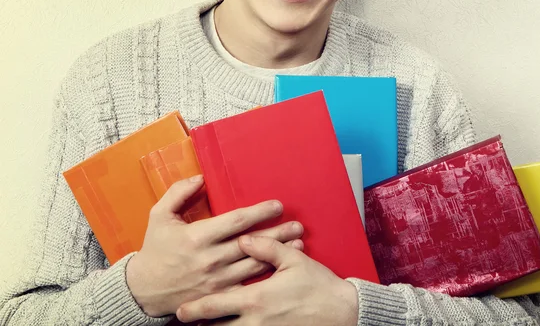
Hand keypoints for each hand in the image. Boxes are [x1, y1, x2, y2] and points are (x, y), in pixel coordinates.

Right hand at [126, 176, 303, 317]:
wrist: (145, 290)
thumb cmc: (155, 249)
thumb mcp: (159, 215)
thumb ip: (179, 193)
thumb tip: (200, 178)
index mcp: (197, 237)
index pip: (236, 221)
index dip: (259, 212)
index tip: (277, 205)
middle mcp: (210, 259)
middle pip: (251, 243)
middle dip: (277, 233)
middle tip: (298, 224)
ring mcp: (216, 280)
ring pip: (254, 265)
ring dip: (278, 254)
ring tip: (298, 244)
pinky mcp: (218, 296)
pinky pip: (246, 287)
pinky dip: (265, 277)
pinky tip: (281, 270)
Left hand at [176, 235, 358, 325]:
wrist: (342, 312)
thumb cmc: (318, 285)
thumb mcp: (294, 260)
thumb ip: (266, 248)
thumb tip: (243, 238)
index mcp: (257, 298)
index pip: (217, 306)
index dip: (196, 309)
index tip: (180, 310)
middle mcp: (255, 320)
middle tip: (183, 320)